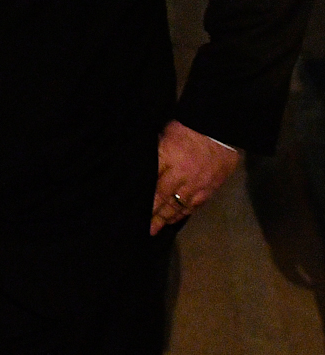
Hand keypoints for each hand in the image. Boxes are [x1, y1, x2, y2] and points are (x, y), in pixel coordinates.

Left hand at [150, 119, 239, 234]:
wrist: (220, 129)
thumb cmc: (187, 128)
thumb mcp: (164, 134)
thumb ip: (155, 153)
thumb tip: (142, 165)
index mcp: (168, 158)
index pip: (154, 185)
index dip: (147, 202)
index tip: (138, 212)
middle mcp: (182, 175)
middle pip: (165, 199)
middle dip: (156, 215)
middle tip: (148, 229)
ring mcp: (198, 183)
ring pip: (181, 205)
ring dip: (169, 217)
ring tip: (160, 227)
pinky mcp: (211, 187)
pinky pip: (196, 204)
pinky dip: (186, 212)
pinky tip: (179, 217)